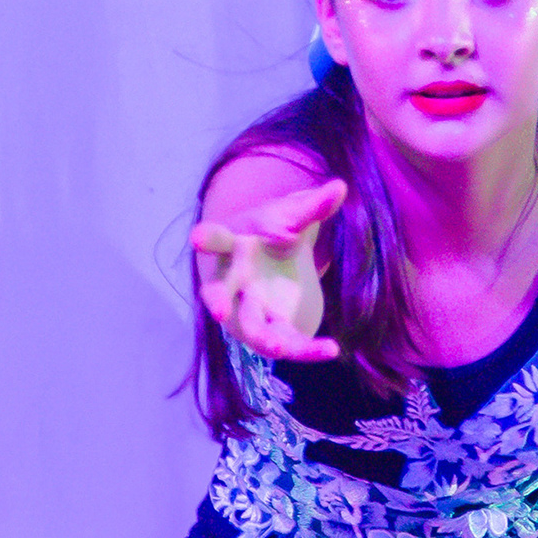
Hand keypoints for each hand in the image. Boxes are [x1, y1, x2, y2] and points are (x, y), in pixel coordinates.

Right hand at [191, 178, 345, 362]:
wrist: (269, 259)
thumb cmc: (272, 231)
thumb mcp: (292, 215)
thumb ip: (313, 206)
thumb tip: (340, 187)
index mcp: (234, 245)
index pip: (216, 240)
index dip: (207, 239)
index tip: (197, 237)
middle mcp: (233, 282)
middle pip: (219, 293)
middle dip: (218, 300)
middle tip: (218, 310)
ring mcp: (248, 310)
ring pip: (249, 327)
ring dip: (261, 337)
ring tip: (277, 347)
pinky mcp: (270, 331)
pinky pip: (287, 343)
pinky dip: (307, 349)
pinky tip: (331, 350)